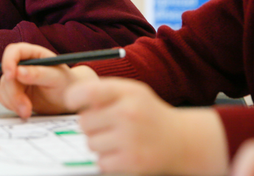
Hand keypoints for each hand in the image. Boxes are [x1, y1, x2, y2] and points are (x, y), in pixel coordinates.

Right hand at [0, 42, 98, 118]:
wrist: (69, 102)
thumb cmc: (67, 85)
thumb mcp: (56, 79)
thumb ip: (38, 74)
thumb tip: (18, 71)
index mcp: (34, 54)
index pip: (14, 51)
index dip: (8, 61)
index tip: (11, 76)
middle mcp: (22, 64)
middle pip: (7, 73)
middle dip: (14, 92)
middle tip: (25, 107)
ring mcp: (16, 78)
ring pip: (4, 87)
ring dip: (13, 101)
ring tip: (28, 111)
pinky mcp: (14, 91)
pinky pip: (4, 97)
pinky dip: (12, 105)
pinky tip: (25, 109)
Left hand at [65, 78, 227, 175]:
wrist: (182, 140)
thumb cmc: (148, 113)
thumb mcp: (131, 92)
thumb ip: (103, 90)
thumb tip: (71, 99)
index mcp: (128, 92)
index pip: (87, 92)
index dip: (74, 98)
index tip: (73, 102)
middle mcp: (129, 114)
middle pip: (84, 122)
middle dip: (91, 125)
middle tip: (107, 125)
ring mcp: (131, 139)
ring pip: (90, 143)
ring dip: (99, 143)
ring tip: (118, 139)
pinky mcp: (132, 162)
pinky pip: (100, 162)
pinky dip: (107, 160)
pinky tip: (122, 153)